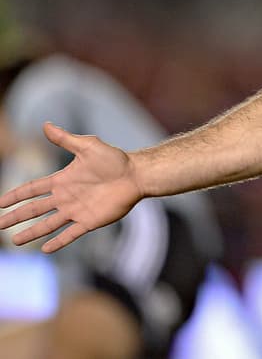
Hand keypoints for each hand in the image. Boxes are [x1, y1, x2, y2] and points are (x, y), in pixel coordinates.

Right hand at [0, 123, 142, 252]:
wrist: (136, 174)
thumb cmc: (114, 159)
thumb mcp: (88, 146)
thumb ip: (66, 139)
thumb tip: (45, 125)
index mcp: (62, 180)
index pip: (33, 189)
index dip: (16, 195)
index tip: (0, 202)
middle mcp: (65, 197)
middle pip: (35, 209)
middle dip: (16, 217)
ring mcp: (76, 210)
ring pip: (48, 224)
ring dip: (32, 232)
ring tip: (15, 242)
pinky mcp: (89, 221)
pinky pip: (70, 234)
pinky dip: (58, 242)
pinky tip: (45, 249)